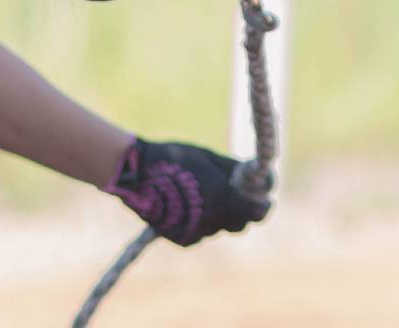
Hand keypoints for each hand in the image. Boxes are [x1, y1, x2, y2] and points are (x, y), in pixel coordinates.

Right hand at [102, 138, 270, 245]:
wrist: (135, 174)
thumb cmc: (176, 158)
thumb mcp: (210, 158)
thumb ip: (237, 171)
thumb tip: (260, 178)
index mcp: (222, 200)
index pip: (258, 212)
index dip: (263, 203)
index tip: (262, 194)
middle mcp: (211, 221)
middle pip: (241, 222)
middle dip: (242, 208)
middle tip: (234, 191)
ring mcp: (196, 232)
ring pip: (221, 227)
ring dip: (221, 214)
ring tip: (205, 193)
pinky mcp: (183, 239)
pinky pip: (203, 232)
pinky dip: (203, 221)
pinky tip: (191, 204)